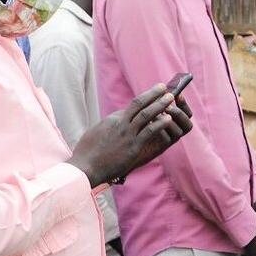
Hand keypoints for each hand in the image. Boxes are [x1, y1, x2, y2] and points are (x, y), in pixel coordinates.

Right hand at [69, 84, 193, 186]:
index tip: (153, 96)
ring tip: (170, 97)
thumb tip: (115, 122)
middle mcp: (119, 124)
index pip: (130, 108)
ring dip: (159, 105)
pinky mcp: (133, 147)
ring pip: (146, 115)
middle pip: (138, 104)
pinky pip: (149, 132)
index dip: (143, 101)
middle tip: (163, 87)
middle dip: (152, 94)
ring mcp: (127, 135)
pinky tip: (169, 118)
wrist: (85, 168)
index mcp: (111, 120)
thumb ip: (107, 126)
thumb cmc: (87, 154)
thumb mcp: (96, 134)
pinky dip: (160, 123)